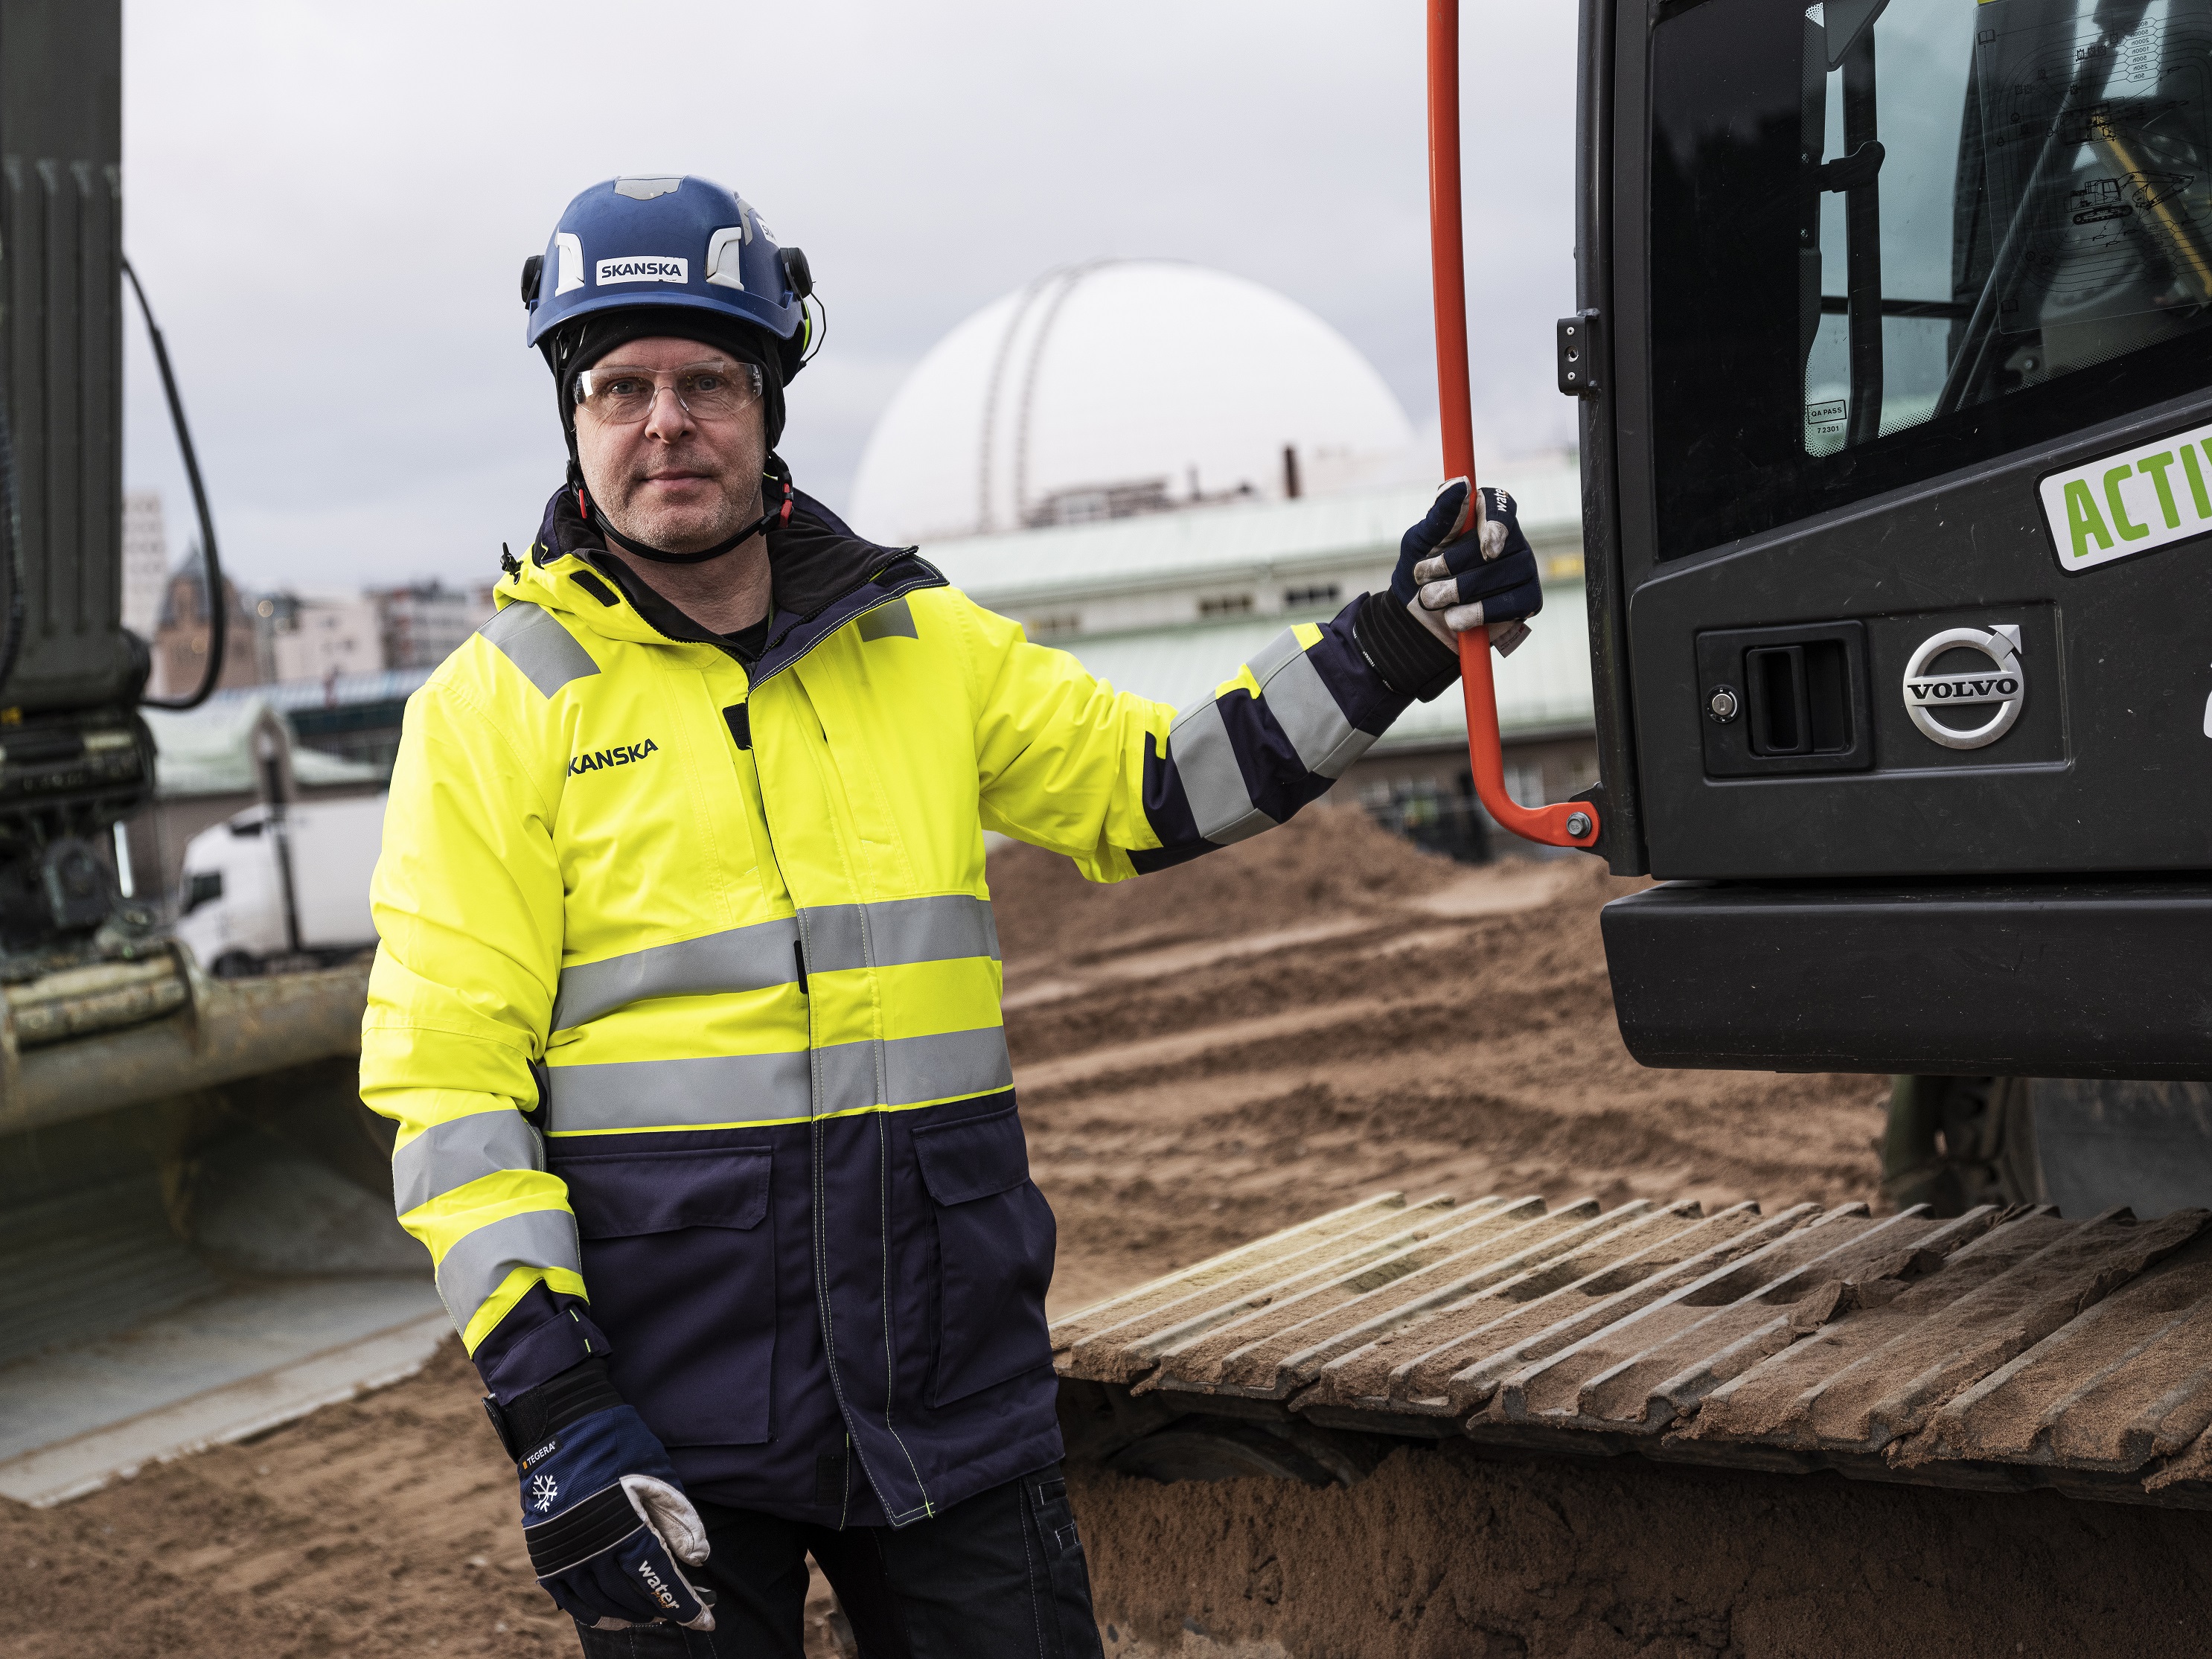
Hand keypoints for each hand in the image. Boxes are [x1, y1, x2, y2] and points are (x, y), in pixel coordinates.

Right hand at [513, 1397, 714, 1631]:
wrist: (564, 1428)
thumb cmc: (620, 1448)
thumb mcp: (660, 1477)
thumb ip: (680, 1522)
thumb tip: (697, 1561)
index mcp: (626, 1529)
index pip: (660, 1582)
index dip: (686, 1606)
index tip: (706, 1622)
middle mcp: (593, 1549)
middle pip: (633, 1597)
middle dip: (661, 1608)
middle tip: (680, 1610)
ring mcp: (566, 1555)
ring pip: (602, 1603)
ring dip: (631, 1613)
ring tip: (651, 1612)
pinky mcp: (545, 1556)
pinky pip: (570, 1600)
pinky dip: (594, 1612)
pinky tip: (612, 1615)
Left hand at [1391, 479, 1542, 647]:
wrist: (1420, 622)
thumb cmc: (1422, 573)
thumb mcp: (1420, 542)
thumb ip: (1441, 515)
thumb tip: (1461, 483)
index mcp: (1485, 518)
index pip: (1501, 505)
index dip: (1495, 522)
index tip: (1483, 545)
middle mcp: (1511, 539)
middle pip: (1494, 546)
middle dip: (1452, 566)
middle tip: (1422, 578)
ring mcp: (1523, 569)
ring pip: (1500, 576)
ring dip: (1457, 592)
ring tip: (1431, 599)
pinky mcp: (1528, 600)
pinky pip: (1509, 605)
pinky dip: (1476, 614)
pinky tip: (1454, 618)